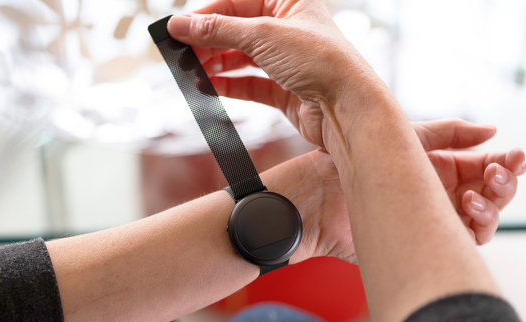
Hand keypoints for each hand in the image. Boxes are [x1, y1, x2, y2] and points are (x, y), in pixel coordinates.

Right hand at [167, 0, 368, 147]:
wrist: (347, 107)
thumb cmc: (321, 60)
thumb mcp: (262, 35)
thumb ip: (218, 30)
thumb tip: (182, 24)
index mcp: (289, 1)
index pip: (237, 2)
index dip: (206, 15)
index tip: (178, 28)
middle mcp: (288, 29)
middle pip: (237, 30)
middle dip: (208, 41)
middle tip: (182, 53)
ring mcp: (286, 60)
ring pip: (241, 58)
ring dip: (216, 64)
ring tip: (192, 72)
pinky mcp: (284, 89)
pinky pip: (249, 84)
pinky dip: (228, 85)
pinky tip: (209, 87)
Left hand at [264, 119, 525, 263]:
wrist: (320, 199)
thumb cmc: (356, 162)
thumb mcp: (405, 137)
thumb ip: (449, 133)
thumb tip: (492, 129)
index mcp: (440, 169)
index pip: (485, 168)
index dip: (504, 164)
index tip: (515, 157)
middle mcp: (441, 195)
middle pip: (491, 194)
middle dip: (503, 184)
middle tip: (501, 173)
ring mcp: (433, 219)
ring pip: (482, 219)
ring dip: (492, 206)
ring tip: (477, 194)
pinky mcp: (423, 242)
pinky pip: (462, 241)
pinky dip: (474, 228)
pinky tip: (465, 210)